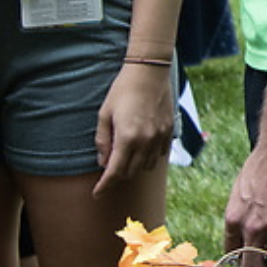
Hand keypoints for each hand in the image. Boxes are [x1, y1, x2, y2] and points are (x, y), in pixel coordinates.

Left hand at [93, 63, 175, 190]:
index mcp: (127, 138)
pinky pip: (159, 154)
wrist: (149, 73)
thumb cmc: (122, 91)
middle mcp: (145, 141)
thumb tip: (102, 161)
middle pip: (131, 172)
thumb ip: (103, 140)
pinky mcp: (168, 131)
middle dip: (118, 177)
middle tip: (108, 173)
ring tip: (125, 159)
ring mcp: (159, 137)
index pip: (114, 172)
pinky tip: (141, 150)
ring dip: (134, 168)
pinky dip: (149, 158)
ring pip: (147, 167)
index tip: (97, 193)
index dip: (105, 186)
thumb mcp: (104, 114)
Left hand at [223, 135, 266, 260]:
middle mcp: (252, 227)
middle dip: (261, 266)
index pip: (232, 253)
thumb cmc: (263, 165)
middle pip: (254, 266)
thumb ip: (240, 216)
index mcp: (233, 219)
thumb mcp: (240, 191)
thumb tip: (243, 236)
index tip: (251, 256)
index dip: (242, 256)